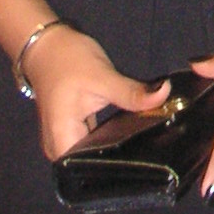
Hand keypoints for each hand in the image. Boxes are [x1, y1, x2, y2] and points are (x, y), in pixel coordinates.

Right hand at [23, 23, 170, 160]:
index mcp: (62, 144)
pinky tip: (131, 129)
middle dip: (123, 154)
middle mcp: (60, 149)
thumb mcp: (102, 77)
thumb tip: (165, 94)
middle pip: (94, 162)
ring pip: (96, 150)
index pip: (91, 169)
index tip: (148, 159)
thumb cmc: (67, 61)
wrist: (48, 44)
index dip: (119, 167)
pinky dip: (110, 133)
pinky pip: (94, 139)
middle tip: (154, 146)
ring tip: (147, 140)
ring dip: (117, 142)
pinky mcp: (73, 129)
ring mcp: (65, 139)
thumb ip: (132, 93)